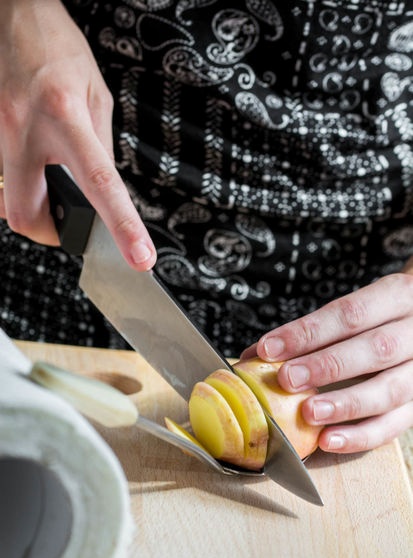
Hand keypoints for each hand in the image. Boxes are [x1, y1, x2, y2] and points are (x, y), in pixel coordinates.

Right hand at [0, 0, 155, 269]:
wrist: (11, 15)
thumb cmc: (58, 50)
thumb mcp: (96, 96)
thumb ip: (100, 147)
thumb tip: (103, 192)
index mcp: (65, 117)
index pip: (99, 185)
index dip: (122, 227)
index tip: (140, 258)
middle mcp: (23, 130)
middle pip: (27, 215)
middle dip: (50, 232)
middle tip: (68, 223)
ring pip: (8, 199)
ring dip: (34, 202)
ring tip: (50, 178)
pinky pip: (0, 177)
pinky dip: (19, 181)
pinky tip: (32, 161)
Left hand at [241, 266, 412, 453]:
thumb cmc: (380, 314)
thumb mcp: (357, 306)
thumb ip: (313, 329)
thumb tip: (256, 353)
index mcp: (398, 295)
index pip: (350, 312)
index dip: (308, 332)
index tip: (269, 348)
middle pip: (374, 349)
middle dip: (326, 366)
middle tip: (287, 379)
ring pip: (390, 390)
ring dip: (345, 404)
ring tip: (309, 412)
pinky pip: (395, 424)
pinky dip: (361, 435)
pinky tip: (329, 439)